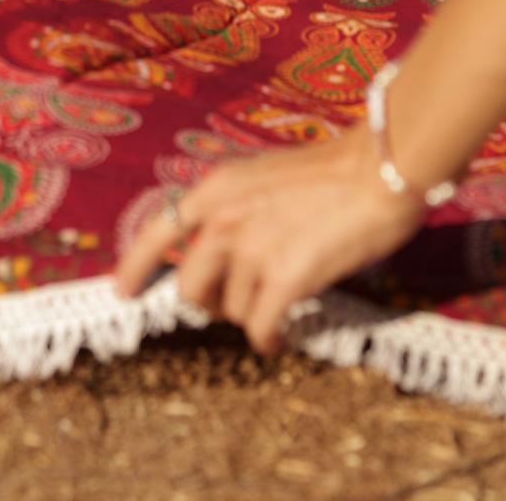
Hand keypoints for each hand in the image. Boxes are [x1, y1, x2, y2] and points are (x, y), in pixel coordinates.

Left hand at [114, 126, 424, 353]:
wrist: (382, 168)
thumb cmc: (336, 169)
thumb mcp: (266, 176)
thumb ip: (237, 208)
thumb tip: (224, 252)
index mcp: (219, 187)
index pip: (157, 231)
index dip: (135, 267)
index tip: (123, 292)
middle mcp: (226, 218)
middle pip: (190, 286)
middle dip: (211, 302)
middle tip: (237, 302)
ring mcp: (254, 248)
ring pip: (232, 310)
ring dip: (251, 315)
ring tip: (276, 306)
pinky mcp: (286, 278)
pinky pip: (261, 327)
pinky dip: (269, 338)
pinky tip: (281, 336)